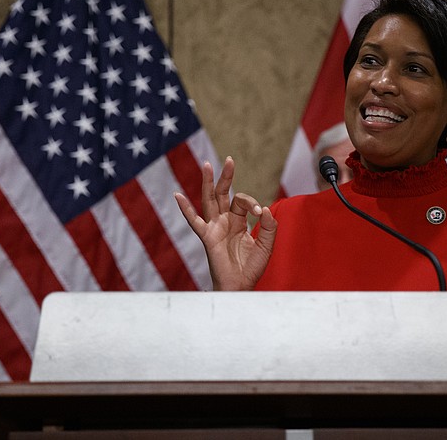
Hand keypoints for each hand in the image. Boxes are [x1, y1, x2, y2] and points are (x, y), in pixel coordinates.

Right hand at [174, 157, 276, 289]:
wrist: (241, 286)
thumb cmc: (251, 267)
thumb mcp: (266, 245)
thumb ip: (268, 227)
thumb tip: (264, 208)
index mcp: (238, 221)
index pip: (242, 201)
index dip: (251, 201)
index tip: (259, 211)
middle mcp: (225, 221)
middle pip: (222, 193)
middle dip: (226, 177)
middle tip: (230, 160)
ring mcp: (215, 227)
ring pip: (209, 200)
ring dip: (208, 183)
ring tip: (207, 165)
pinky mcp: (207, 237)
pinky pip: (194, 221)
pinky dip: (185, 209)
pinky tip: (177, 195)